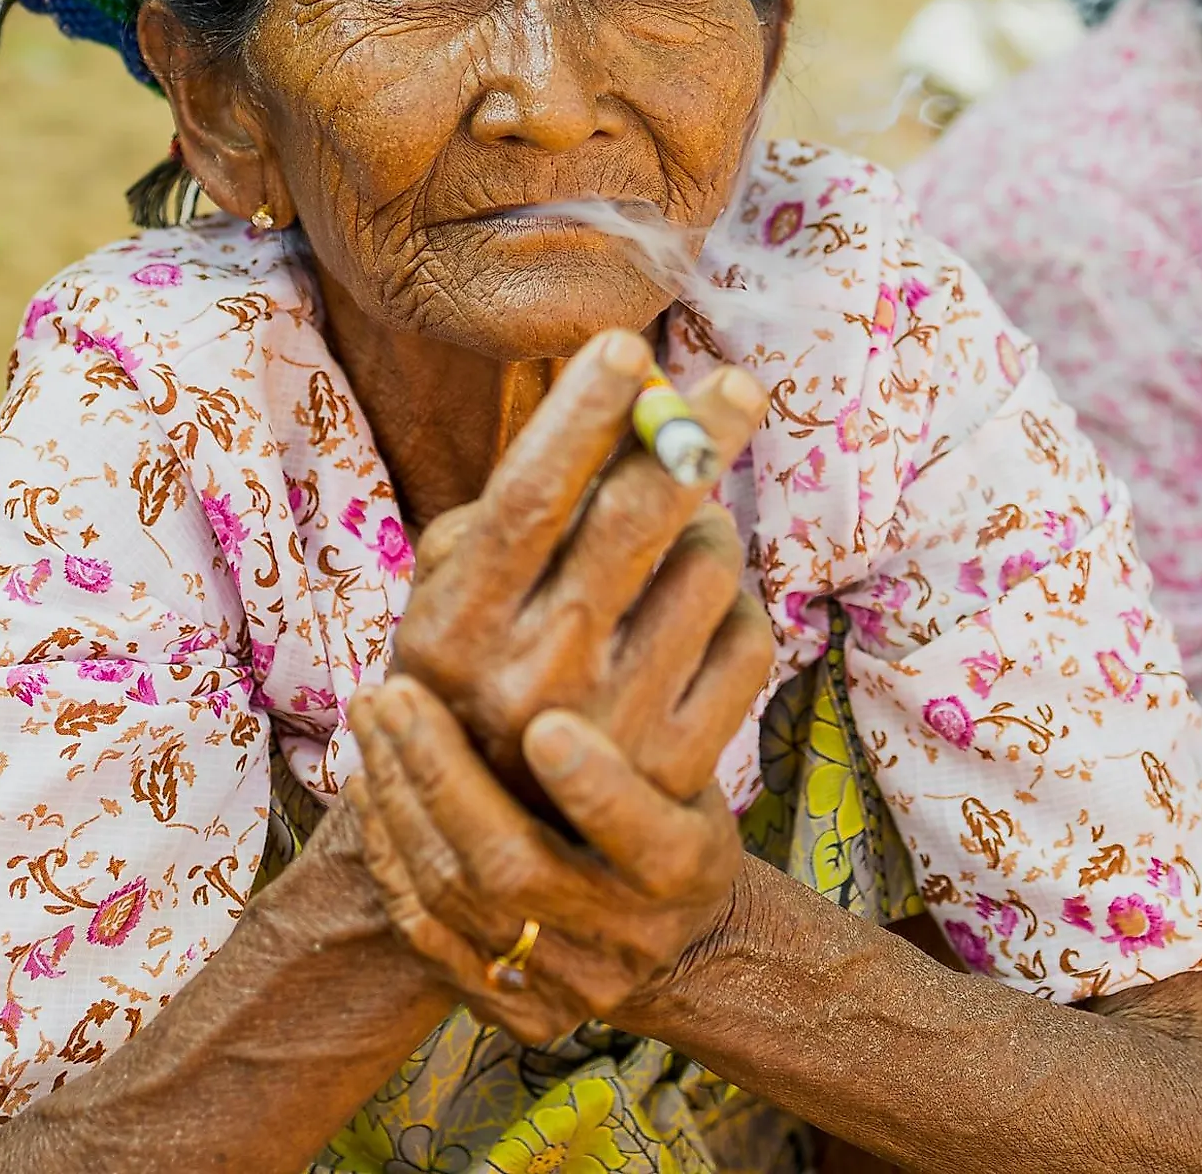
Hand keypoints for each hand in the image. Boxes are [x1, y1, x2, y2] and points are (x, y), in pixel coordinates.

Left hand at [345, 675, 745, 1043]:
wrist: (676, 939)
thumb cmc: (674, 810)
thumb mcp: (693, 761)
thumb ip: (644, 707)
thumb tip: (585, 602)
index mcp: (689, 871)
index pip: (641, 835)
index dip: (594, 785)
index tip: (544, 724)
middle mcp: (628, 938)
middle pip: (515, 868)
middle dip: (441, 773)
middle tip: (395, 692)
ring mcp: (567, 984)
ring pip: (456, 897)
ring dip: (399, 800)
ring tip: (373, 720)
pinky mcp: (515, 1011)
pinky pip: (426, 935)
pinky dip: (388, 855)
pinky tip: (372, 786)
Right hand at [392, 329, 775, 802]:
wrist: (502, 857)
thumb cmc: (474, 685)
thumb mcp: (451, 607)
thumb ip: (502, 515)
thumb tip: (605, 405)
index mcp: (454, 631)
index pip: (528, 501)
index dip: (581, 418)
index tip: (627, 343)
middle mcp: (528, 681)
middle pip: (632, 524)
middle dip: (692, 437)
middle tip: (738, 387)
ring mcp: (609, 731)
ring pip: (707, 571)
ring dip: (712, 526)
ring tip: (689, 528)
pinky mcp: (679, 772)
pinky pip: (749, 641)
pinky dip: (740, 604)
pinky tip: (709, 608)